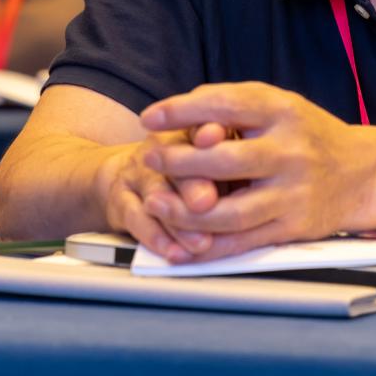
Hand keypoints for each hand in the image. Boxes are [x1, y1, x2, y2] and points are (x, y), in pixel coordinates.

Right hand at [96, 128, 224, 263]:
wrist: (125, 173)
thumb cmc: (185, 169)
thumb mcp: (210, 159)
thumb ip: (231, 164)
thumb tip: (254, 176)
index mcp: (190, 130)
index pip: (199, 124)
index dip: (208, 129)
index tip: (217, 136)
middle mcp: (161, 145)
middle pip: (177, 160)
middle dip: (193, 183)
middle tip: (207, 202)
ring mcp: (139, 171)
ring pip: (157, 194)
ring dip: (179, 221)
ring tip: (199, 241)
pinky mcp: (120, 198)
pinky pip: (136, 219)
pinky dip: (156, 238)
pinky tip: (173, 251)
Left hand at [136, 81, 375, 261]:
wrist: (364, 175)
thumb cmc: (310, 135)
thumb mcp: (281, 105)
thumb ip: (234, 103)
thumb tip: (182, 110)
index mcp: (284, 112)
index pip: (226, 106)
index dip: (182, 111)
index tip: (150, 118)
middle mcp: (290, 151)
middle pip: (224, 161)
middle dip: (178, 162)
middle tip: (149, 158)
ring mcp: (292, 193)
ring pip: (229, 211)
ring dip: (184, 211)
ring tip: (155, 201)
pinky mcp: (293, 227)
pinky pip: (242, 242)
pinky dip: (208, 246)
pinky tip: (182, 240)